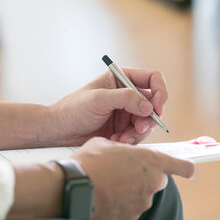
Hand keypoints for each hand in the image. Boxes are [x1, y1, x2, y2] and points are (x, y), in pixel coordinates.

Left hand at [47, 68, 167, 145]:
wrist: (58, 131)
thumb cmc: (73, 109)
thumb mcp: (98, 100)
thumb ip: (125, 99)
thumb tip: (149, 107)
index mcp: (122, 78)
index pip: (153, 79)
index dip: (161, 92)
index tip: (158, 109)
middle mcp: (128, 93)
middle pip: (153, 104)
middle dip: (149, 119)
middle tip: (138, 129)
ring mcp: (126, 111)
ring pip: (147, 122)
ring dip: (138, 133)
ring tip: (122, 139)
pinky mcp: (123, 127)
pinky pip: (138, 134)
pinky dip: (130, 140)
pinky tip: (116, 141)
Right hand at [73, 137, 195, 219]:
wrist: (72, 190)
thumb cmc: (89, 162)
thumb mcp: (107, 144)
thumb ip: (124, 149)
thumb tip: (123, 153)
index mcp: (152, 162)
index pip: (183, 166)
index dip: (187, 168)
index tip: (190, 170)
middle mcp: (152, 183)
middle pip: (158, 180)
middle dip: (145, 176)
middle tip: (125, 171)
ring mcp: (142, 202)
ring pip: (142, 194)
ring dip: (130, 190)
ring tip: (108, 183)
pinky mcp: (130, 217)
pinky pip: (130, 207)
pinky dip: (121, 203)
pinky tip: (104, 195)